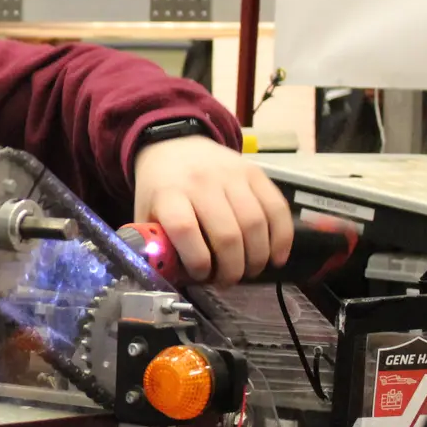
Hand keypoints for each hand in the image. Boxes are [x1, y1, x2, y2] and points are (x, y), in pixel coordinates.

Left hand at [132, 136, 292, 284]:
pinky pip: (277, 208)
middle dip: (232, 269)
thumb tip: (169, 278)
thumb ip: (155, 244)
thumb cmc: (161, 188)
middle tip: (228, 281)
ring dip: (256, 258)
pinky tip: (276, 257)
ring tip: (249, 271)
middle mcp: (201, 182)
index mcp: (168, 193)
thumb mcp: (145, 213)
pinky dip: (281, 238)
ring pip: (255, 224)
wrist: (175, 145)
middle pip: (227, 234)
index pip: (185, 229)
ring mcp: (231, 175)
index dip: (197, 261)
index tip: (201, 275)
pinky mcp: (255, 172)